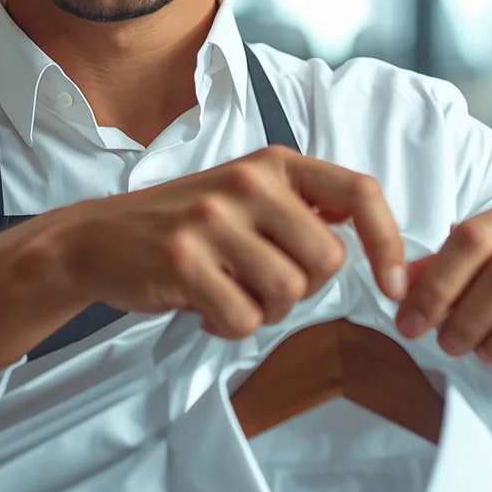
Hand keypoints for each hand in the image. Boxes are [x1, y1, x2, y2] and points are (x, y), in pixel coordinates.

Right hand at [46, 147, 406, 338]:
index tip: (394, 283)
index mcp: (273, 163)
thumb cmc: (184, 225)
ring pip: (288, 294)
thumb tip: (377, 247)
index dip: (389, 242)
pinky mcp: (183, 260)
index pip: (360, 192)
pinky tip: (205, 309)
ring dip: (264, 311)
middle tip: (263, 286)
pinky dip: (230, 328)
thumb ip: (303, 211)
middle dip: (304, 290)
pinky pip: (244, 319)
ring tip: (229, 294)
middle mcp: (246, 182)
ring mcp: (212, 219)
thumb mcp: (246, 197)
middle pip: (327, 261)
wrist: (96, 238)